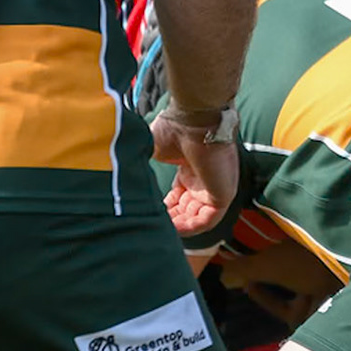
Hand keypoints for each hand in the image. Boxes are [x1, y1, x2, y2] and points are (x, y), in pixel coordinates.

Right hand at [150, 112, 239, 236]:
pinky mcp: (224, 194)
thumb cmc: (176, 128)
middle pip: (189, 208)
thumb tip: (127, 173)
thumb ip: (144, 163)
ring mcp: (216, 186)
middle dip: (172, 218)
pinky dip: (192, 228)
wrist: (195, 120)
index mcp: (191, 167)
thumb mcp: (153, 149)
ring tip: (163, 230)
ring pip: (198, 216)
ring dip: (180, 226)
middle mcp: (205, 178)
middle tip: (155, 223)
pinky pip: (209, 219)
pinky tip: (175, 229)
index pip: (180, 195)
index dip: (166, 205)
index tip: (151, 210)